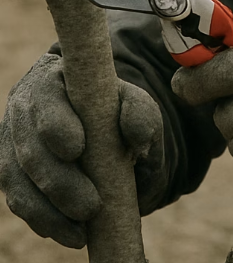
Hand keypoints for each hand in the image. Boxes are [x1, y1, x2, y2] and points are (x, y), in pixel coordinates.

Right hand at [0, 53, 164, 248]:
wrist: (100, 125)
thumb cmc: (117, 109)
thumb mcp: (136, 103)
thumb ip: (140, 112)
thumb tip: (138, 136)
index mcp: (52, 80)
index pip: (46, 98)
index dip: (56, 124)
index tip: (77, 148)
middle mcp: (24, 109)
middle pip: (30, 148)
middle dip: (59, 181)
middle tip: (91, 206)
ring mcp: (12, 142)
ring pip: (18, 180)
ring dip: (49, 210)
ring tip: (81, 232)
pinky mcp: (11, 172)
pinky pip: (20, 201)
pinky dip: (43, 220)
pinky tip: (68, 233)